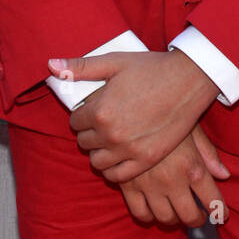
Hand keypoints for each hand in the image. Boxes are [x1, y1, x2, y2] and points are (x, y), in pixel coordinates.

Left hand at [49, 49, 219, 182]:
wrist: (188, 80)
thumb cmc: (151, 68)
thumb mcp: (114, 62)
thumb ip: (80, 67)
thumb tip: (50, 65)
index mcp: (100, 110)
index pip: (75, 122)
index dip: (82, 115)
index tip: (92, 110)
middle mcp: (110, 134)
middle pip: (84, 143)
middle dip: (89, 132)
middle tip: (103, 123)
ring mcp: (128, 150)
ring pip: (97, 162)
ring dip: (99, 151)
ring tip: (110, 139)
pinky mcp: (146, 160)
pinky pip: (117, 176)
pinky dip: (113, 169)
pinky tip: (119, 156)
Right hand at [117, 123, 230, 227]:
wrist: (132, 106)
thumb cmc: (167, 113)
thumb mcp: (193, 128)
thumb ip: (209, 154)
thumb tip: (225, 175)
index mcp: (192, 167)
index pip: (212, 201)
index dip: (219, 212)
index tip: (222, 215)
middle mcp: (172, 181)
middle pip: (189, 216)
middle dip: (198, 219)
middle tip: (200, 216)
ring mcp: (149, 185)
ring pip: (165, 218)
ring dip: (174, 220)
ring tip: (178, 212)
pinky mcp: (128, 185)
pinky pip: (140, 213)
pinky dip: (149, 216)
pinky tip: (154, 209)